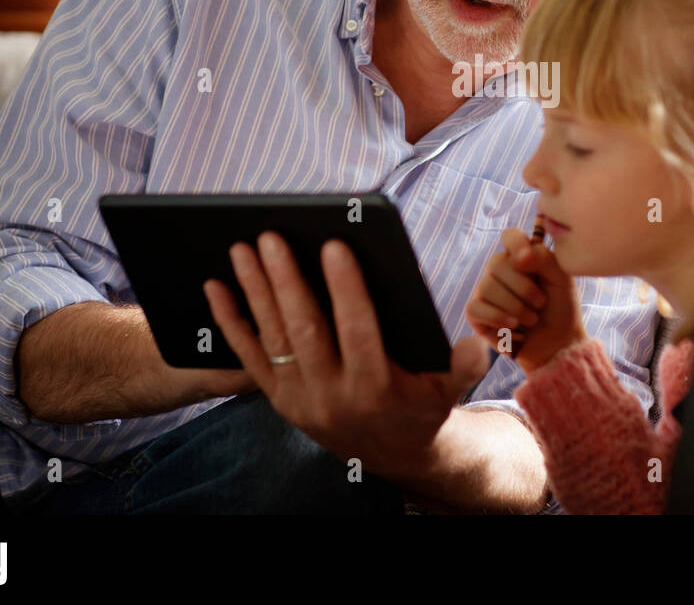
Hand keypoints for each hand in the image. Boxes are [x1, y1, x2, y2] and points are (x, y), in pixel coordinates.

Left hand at [203, 231, 489, 483]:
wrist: (391, 455)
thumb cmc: (421, 408)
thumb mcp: (448, 391)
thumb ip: (462, 367)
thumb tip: (477, 343)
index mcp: (375, 386)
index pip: (357, 329)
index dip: (346, 287)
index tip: (334, 245)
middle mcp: (332, 394)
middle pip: (305, 329)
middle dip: (286, 280)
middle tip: (271, 237)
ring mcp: (298, 398)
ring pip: (273, 338)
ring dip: (255, 291)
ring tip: (242, 249)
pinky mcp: (277, 397)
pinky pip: (248, 357)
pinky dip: (231, 321)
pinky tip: (216, 287)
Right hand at [465, 227, 586, 374]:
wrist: (557, 343)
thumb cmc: (560, 308)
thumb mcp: (561, 279)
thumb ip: (544, 259)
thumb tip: (518, 257)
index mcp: (521, 258)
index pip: (510, 236)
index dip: (516, 244)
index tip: (527, 260)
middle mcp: (500, 271)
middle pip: (496, 263)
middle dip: (522, 287)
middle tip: (540, 303)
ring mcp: (485, 291)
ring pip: (487, 286)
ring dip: (515, 306)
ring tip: (531, 319)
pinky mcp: (476, 313)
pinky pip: (476, 307)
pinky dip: (498, 317)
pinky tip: (513, 327)